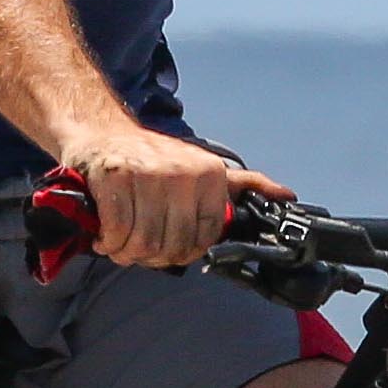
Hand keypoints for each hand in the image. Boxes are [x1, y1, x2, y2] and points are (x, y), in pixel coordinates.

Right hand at [63, 122, 292, 267]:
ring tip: (121, 243)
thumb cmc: (151, 158)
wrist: (101, 131)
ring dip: (127, 252)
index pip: (203, 240)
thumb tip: (287, 197)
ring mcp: (148, 173)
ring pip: (143, 243)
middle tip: (138, 248)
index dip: (182, 252)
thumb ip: (244, 186)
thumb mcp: (203, 166)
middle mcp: (183, 172)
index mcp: (209, 174)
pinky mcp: (115, 176)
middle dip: (151, 256)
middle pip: (171, 245)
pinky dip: (109, 241)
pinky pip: (117, 231)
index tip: (168, 247)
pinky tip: (107, 235)